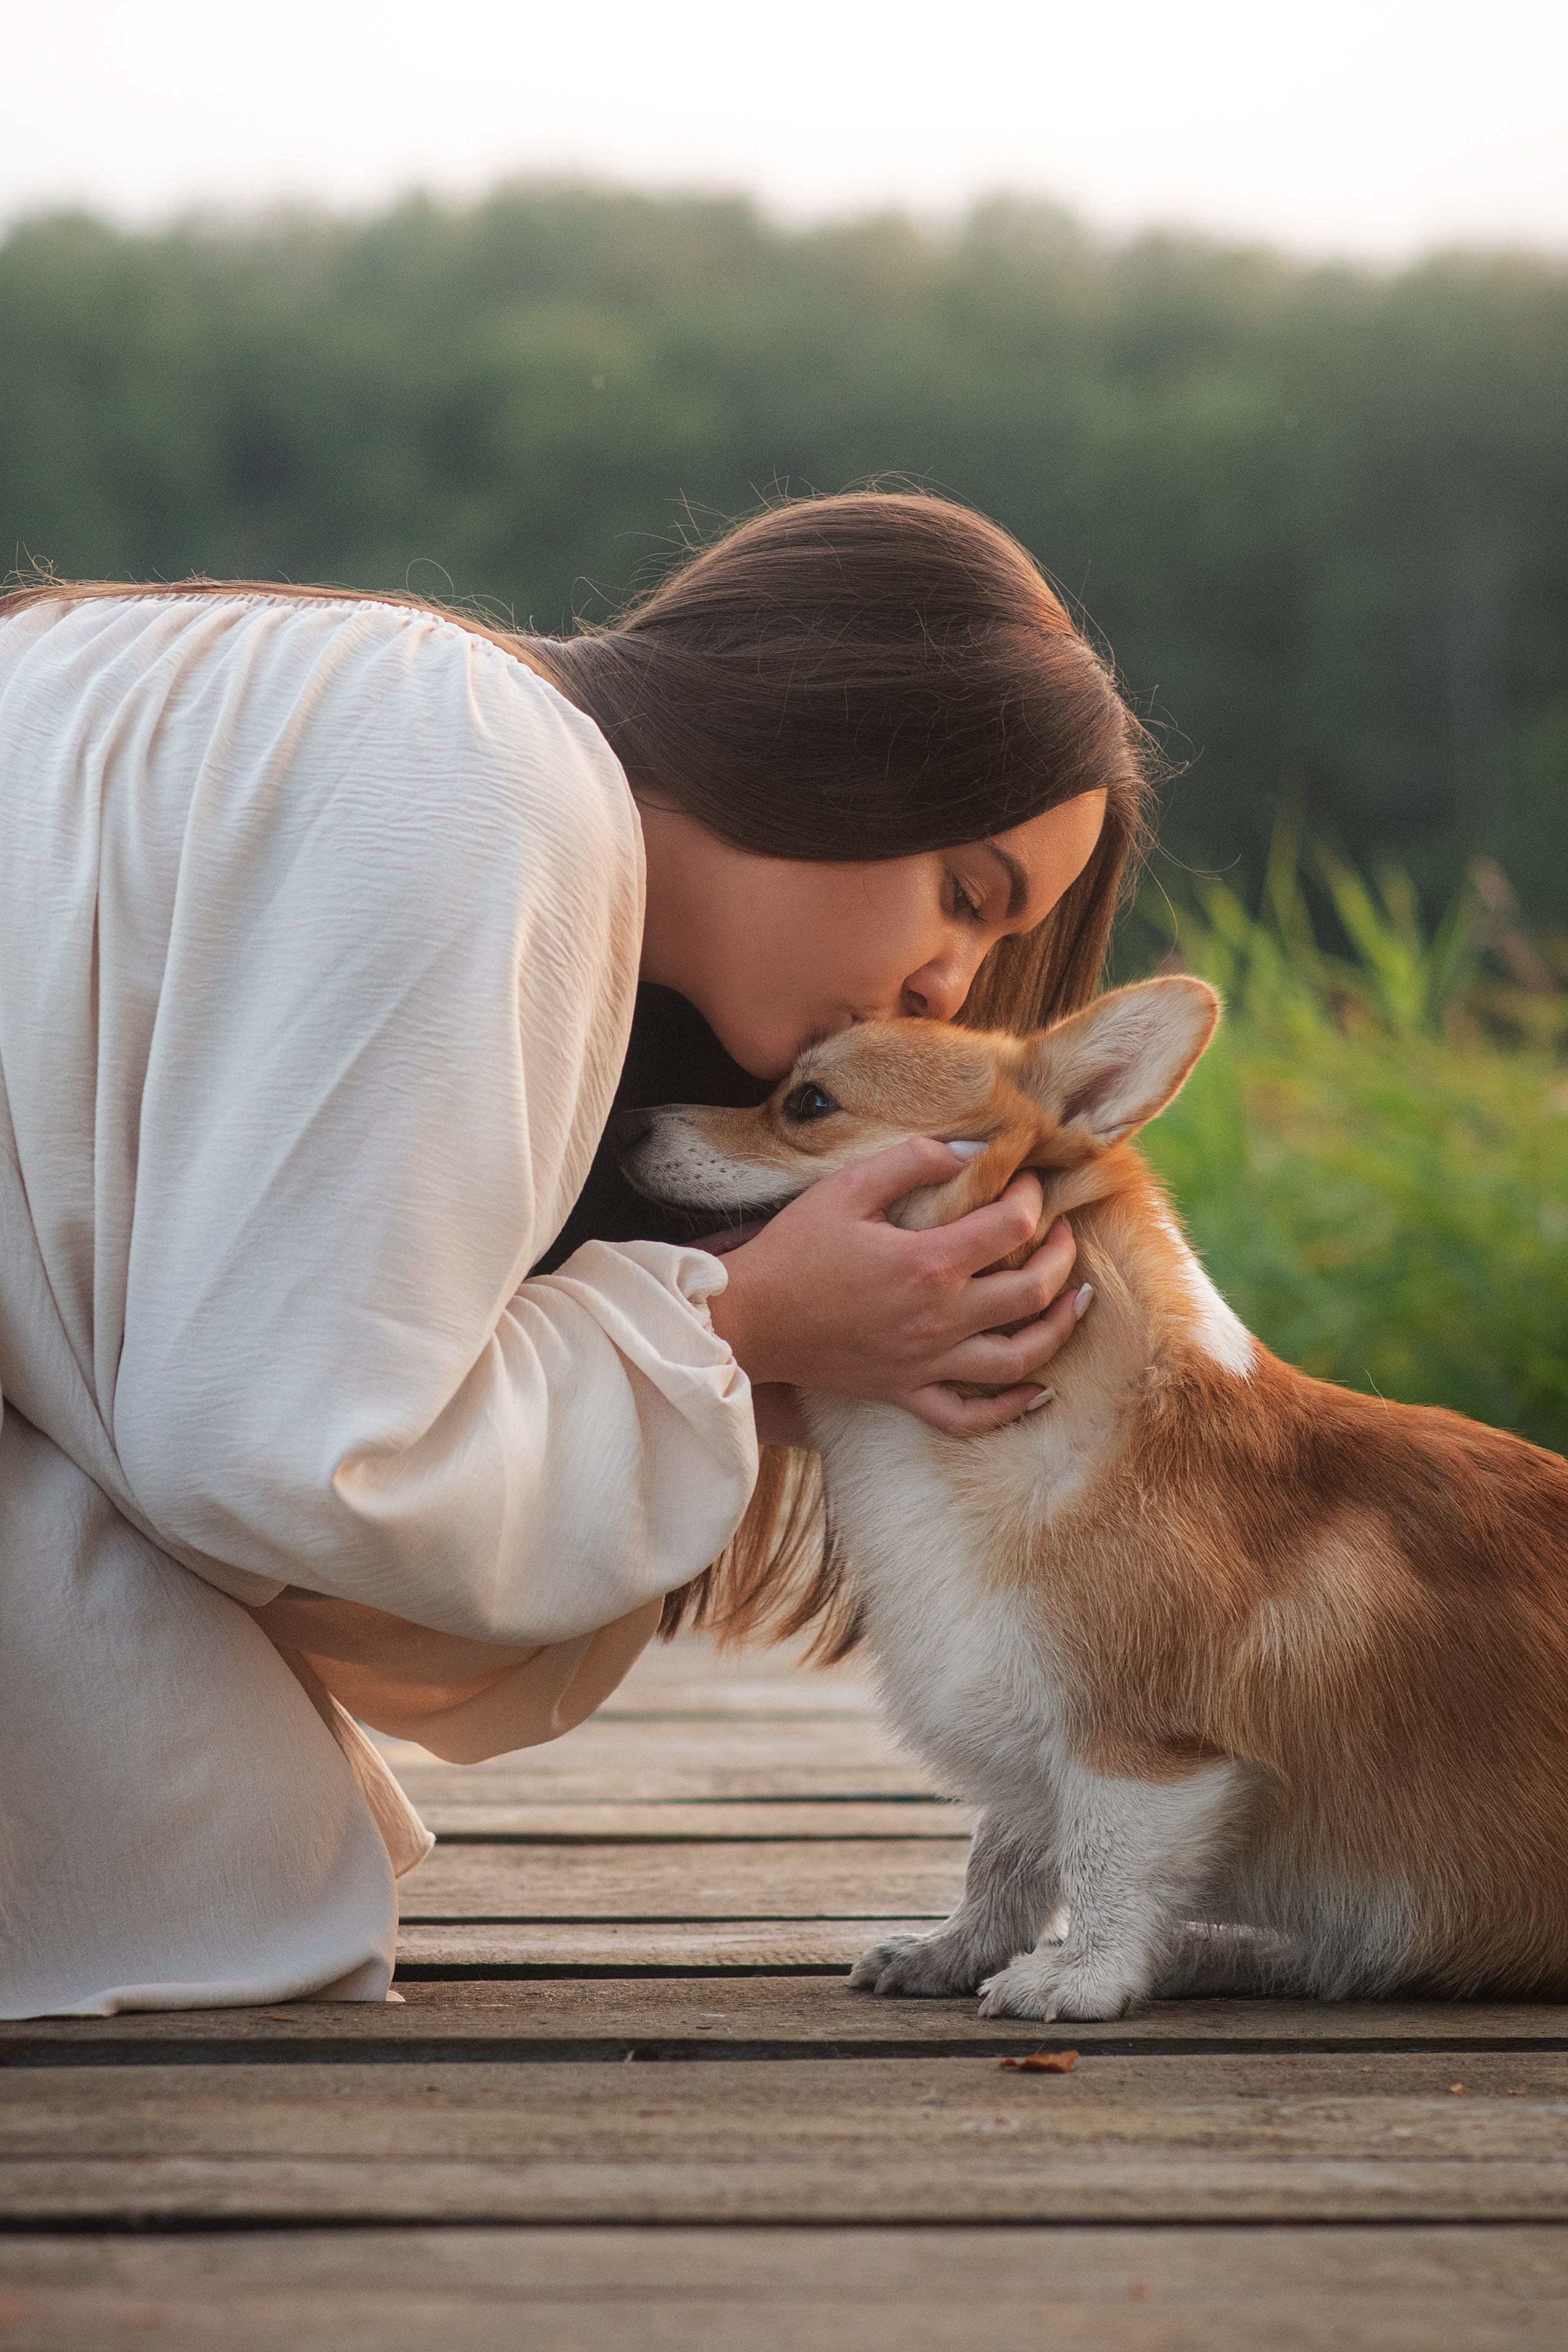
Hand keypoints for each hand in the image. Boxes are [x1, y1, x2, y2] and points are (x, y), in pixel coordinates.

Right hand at [707, 1137, 1088, 1435]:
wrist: (748, 1320)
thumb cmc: (792, 1250)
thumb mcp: (846, 1186)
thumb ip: (914, 1160)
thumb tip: (973, 1153)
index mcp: (927, 1264)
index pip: (1012, 1228)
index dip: (1032, 1198)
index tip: (1027, 1182)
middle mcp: (938, 1320)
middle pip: (1033, 1294)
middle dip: (1062, 1257)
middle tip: (1064, 1233)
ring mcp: (926, 1364)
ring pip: (1019, 1360)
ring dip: (1058, 1330)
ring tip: (1076, 1301)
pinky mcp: (906, 1393)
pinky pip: (969, 1417)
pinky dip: (1009, 1409)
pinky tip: (1036, 1390)